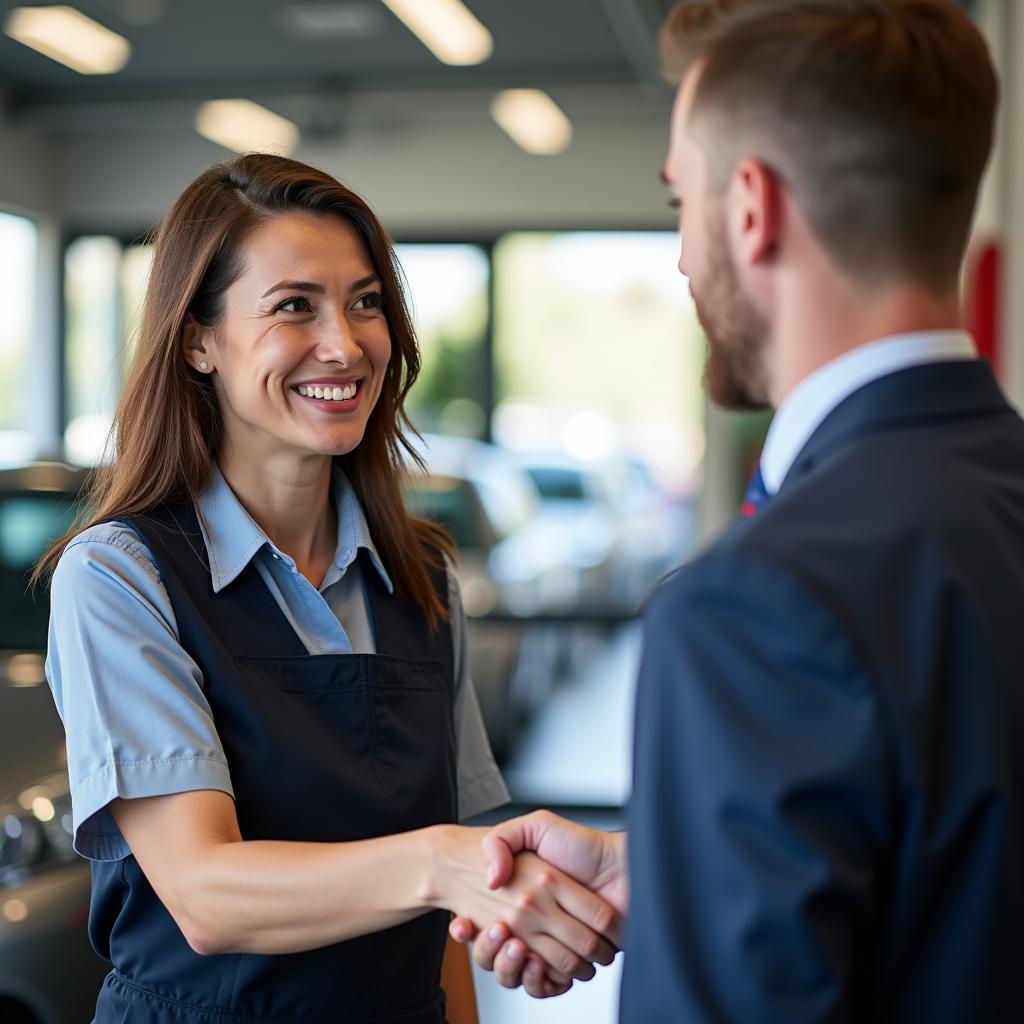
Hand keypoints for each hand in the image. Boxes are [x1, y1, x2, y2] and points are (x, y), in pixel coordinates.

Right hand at [428, 825, 616, 982]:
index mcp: (524, 896)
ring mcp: (552, 944)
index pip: (484, 924)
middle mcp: (536, 921)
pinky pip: (545, 985)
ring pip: (519, 973)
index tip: (467, 923)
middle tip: (500, 934)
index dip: (472, 930)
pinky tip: (535, 963)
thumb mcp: (536, 826)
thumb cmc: (583, 845)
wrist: (623, 866)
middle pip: (499, 953)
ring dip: (512, 967)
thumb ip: (503, 841)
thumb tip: (490, 879)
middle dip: (493, 951)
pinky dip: (539, 982)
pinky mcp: (572, 963)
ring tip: (517, 946)